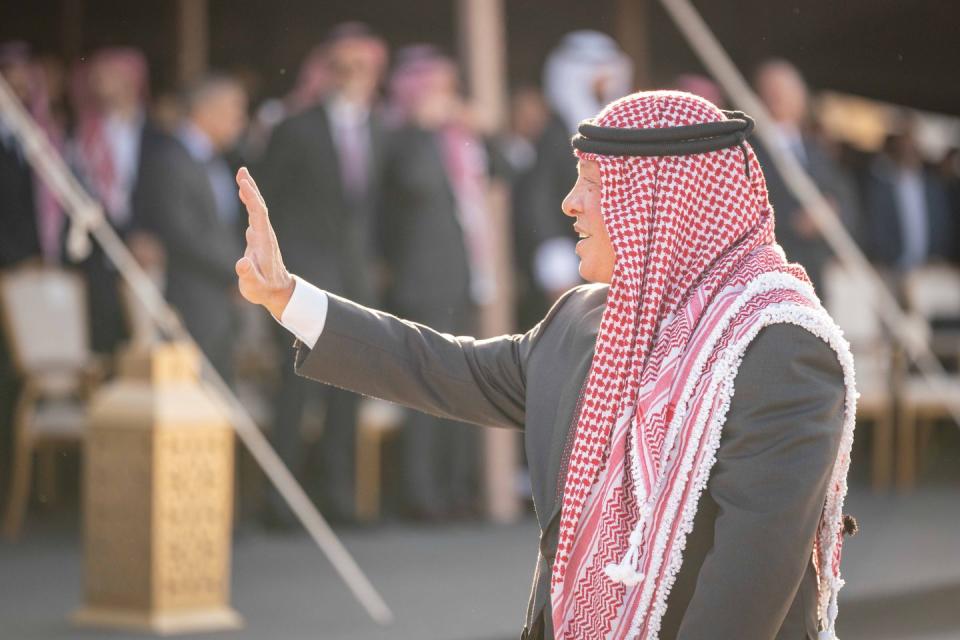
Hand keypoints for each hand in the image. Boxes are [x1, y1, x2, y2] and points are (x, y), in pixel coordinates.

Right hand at [234, 167, 294, 318]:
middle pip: (259, 207)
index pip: (259, 215)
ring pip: (257, 209)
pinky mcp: (259, 238)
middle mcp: (265, 235)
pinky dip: (249, 202)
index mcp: (263, 242)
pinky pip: (254, 215)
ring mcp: (262, 235)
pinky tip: (244, 194)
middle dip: (251, 189)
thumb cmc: (263, 289)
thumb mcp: (253, 285)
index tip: (242, 183)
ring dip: (250, 192)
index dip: (252, 198)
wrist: (277, 292)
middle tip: (242, 171)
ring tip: (242, 175)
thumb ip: (248, 274)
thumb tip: (242, 263)